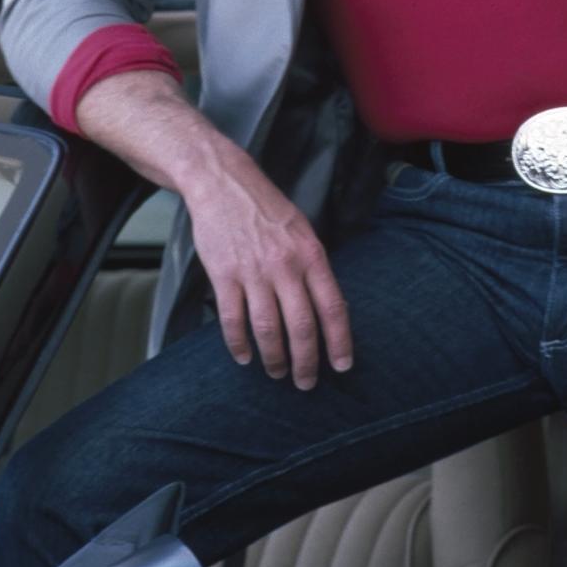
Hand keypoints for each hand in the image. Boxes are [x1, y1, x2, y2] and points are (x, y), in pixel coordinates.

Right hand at [184, 148, 352, 390]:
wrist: (223, 183)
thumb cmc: (267, 209)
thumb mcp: (303, 231)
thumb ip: (313, 268)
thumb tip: (327, 308)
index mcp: (311, 255)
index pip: (332, 307)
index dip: (339, 341)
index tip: (342, 366)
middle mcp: (285, 266)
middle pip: (301, 327)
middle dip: (306, 362)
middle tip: (306, 383)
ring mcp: (253, 272)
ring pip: (267, 329)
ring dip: (273, 359)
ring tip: (276, 373)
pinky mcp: (224, 275)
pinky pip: (232, 320)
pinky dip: (238, 344)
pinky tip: (244, 356)